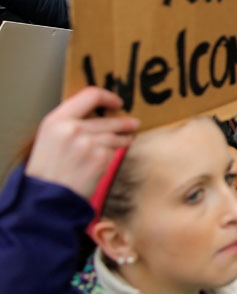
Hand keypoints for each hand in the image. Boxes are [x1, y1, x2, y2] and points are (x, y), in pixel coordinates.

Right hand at [24, 87, 139, 198]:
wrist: (45, 199)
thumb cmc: (48, 169)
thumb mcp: (49, 136)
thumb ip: (71, 121)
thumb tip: (98, 112)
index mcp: (56, 120)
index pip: (90, 94)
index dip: (108, 97)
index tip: (118, 103)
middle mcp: (72, 128)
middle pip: (109, 119)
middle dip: (125, 123)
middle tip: (134, 124)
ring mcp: (88, 143)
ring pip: (116, 135)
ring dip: (124, 138)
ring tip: (127, 140)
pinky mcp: (100, 158)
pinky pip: (115, 151)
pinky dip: (113, 156)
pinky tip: (103, 162)